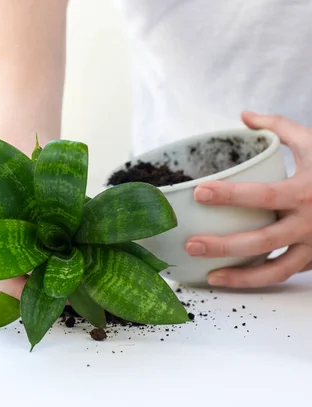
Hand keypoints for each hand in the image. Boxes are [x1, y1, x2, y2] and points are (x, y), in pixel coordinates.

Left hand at [185, 111, 311, 287]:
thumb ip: (278, 127)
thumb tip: (245, 116)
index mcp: (305, 191)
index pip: (262, 195)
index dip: (230, 195)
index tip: (199, 192)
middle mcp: (309, 222)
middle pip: (262, 240)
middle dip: (224, 246)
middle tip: (191, 244)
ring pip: (276, 270)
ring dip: (241, 277)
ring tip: (210, 277)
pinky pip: (286, 274)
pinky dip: (259, 280)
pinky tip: (234, 279)